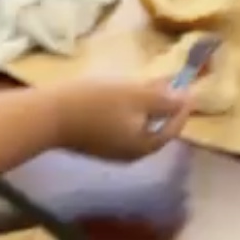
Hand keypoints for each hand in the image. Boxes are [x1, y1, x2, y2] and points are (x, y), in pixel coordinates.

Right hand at [53, 78, 190, 160]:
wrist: (49, 116)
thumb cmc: (96, 103)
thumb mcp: (135, 95)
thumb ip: (164, 99)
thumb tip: (187, 100)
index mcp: (145, 145)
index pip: (173, 127)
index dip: (182, 107)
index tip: (189, 88)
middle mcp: (131, 154)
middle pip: (155, 129)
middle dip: (163, 107)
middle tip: (168, 84)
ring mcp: (111, 152)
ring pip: (137, 128)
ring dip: (145, 108)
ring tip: (145, 85)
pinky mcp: (95, 144)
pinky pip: (120, 127)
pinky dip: (128, 113)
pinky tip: (120, 96)